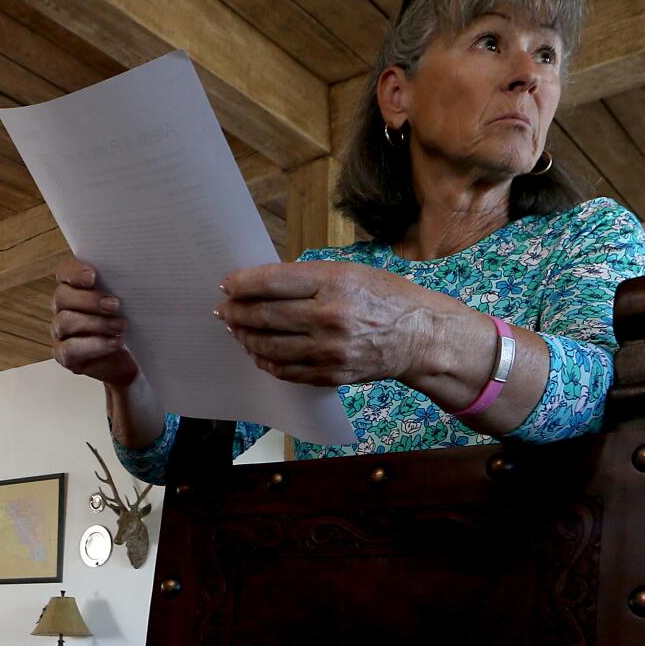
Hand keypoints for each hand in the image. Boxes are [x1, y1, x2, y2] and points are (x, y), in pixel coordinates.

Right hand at [50, 258, 139, 388]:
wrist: (130, 359)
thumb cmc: (127, 322)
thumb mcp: (128, 301)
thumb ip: (122, 285)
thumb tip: (133, 272)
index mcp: (74, 287)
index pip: (64, 272)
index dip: (74, 272)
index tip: (93, 276)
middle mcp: (63, 307)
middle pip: (62, 296)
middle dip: (89, 300)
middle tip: (115, 305)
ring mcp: (61, 332)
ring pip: (65, 322)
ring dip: (96, 323)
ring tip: (121, 326)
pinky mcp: (64, 355)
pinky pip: (69, 349)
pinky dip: (95, 345)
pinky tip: (115, 342)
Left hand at [216, 261, 446, 386]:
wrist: (420, 337)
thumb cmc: (387, 297)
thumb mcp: (352, 272)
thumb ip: (310, 278)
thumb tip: (265, 284)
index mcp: (334, 282)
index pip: (273, 282)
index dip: (243, 284)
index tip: (227, 284)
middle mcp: (329, 317)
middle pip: (265, 315)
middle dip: (237, 312)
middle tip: (223, 309)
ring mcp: (329, 350)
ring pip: (270, 346)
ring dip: (246, 337)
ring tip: (236, 329)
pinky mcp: (330, 373)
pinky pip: (286, 370)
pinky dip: (265, 360)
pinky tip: (257, 351)